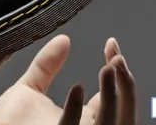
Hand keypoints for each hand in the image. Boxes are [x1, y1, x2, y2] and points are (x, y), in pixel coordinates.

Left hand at [0, 35, 136, 124]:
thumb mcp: (29, 91)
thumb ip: (46, 65)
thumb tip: (64, 39)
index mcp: (82, 121)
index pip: (113, 98)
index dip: (118, 71)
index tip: (111, 45)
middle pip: (123, 114)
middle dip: (126, 85)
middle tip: (117, 57)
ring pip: (109, 124)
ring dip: (113, 96)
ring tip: (109, 67)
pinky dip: (77, 110)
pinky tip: (76, 88)